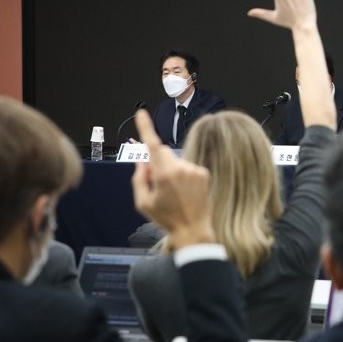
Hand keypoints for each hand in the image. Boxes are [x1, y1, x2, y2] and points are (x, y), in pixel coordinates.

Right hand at [130, 110, 214, 248]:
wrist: (193, 229)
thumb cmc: (167, 218)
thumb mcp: (143, 202)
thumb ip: (139, 178)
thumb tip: (142, 162)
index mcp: (164, 175)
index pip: (153, 145)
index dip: (146, 127)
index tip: (141, 113)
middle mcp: (181, 168)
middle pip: (163, 152)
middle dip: (157, 161)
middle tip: (157, 183)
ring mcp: (194, 169)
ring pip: (175, 161)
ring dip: (171, 171)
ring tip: (174, 193)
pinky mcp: (204, 172)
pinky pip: (188, 167)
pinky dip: (184, 175)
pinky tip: (185, 192)